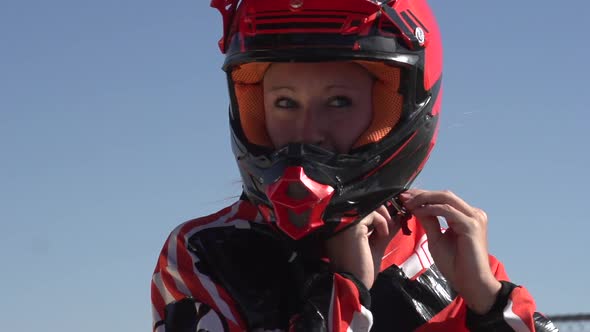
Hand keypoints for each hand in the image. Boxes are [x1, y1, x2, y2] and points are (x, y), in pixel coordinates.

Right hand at [325, 205, 398, 288]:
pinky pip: (372, 214)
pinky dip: (382, 222)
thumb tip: (398, 216)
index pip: (361, 209)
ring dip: (383, 217)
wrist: (355, 284)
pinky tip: (382, 235)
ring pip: (369, 206)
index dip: (377, 212)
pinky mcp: (352, 225)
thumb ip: (385, 229)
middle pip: (365, 204)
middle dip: (382, 212)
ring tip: (385, 232)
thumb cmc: (361, 268)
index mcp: (341, 226)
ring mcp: (344, 222)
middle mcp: (339, 221)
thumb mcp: (376, 244)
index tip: (390, 220)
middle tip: (392, 223)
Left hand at [399, 189, 501, 313]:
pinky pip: (447, 211)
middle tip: (404, 197)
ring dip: (424, 199)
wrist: (470, 283)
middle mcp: (472, 213)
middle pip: (444, 195)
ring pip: (446, 198)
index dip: (423, 196)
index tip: (405, 197)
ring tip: (408, 204)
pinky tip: (418, 212)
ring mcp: (474, 218)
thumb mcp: (436, 239)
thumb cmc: (455, 265)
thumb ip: (429, 222)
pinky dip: (431, 209)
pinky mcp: (472, 225)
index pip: (443, 199)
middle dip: (422, 194)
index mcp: (466, 216)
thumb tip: (417, 207)